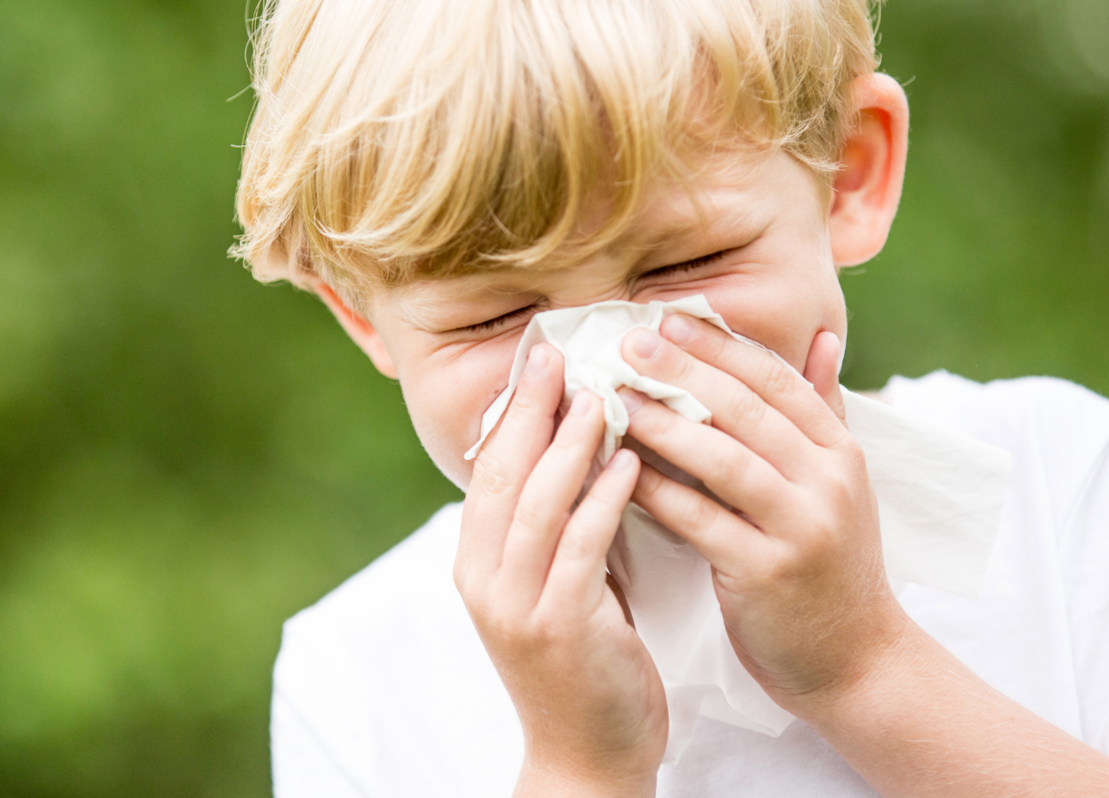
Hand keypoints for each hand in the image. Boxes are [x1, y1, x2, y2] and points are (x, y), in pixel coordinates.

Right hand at [456, 344, 665, 797]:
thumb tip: (582, 449)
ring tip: (603, 394)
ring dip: (569, 443)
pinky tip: (630, 463)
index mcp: (477, 562)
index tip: (541, 355)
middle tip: (561, 351)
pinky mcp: (558, 629)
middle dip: (531, 408)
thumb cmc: (585, 664)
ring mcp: (515, 606)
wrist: (588, 758)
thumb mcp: (558, 585)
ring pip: (536, 503)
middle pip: (501, 473)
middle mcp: (483, 579)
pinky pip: (579, 549)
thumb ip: (559, 525)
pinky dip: (603, 500)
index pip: (487, 467)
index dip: (513, 409)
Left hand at [617, 316, 909, 715]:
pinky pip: (703, 521)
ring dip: (664, 424)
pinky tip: (619, 470)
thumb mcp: (841, 483)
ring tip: (614, 398)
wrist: (857, 659)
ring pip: (724, 460)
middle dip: (683, 371)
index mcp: (841, 451)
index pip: (777, 380)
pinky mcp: (768, 573)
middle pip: (747, 410)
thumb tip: (820, 337)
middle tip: (628, 343)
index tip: (668, 317)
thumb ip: (823, 409)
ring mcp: (802, 527)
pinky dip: (659, 492)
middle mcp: (828, 481)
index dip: (720, 345)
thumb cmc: (832, 565)